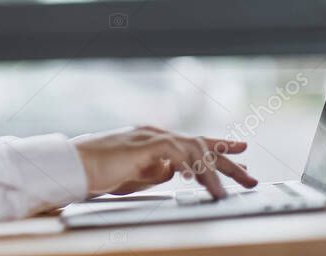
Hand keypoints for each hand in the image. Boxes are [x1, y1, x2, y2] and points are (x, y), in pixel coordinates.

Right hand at [70, 125, 257, 198]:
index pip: (193, 142)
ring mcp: (151, 136)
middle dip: (228, 160)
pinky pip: (177, 152)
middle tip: (250, 176)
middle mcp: (156, 133)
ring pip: (194, 148)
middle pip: (201, 143)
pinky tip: (198, 179)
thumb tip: (176, 172)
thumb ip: (157, 171)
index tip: (241, 154)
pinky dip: (191, 165)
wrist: (74, 165)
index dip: (219, 147)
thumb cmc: (99, 172)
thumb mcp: (136, 175)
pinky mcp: (144, 144)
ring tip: (225, 192)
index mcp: (154, 139)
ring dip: (213, 171)